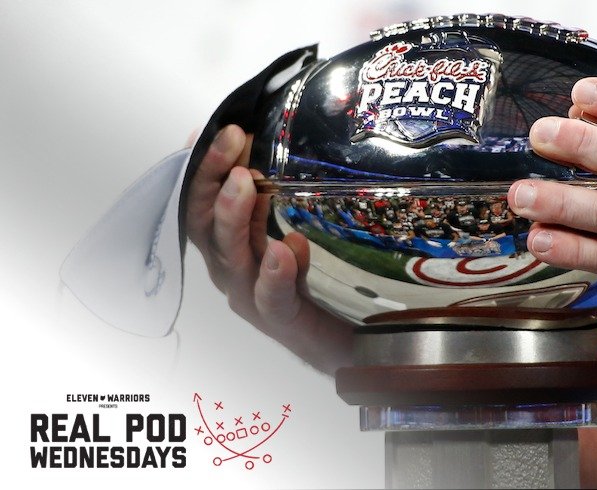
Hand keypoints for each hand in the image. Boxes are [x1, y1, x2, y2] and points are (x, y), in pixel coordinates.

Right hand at [185, 125, 352, 374]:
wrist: (336, 343)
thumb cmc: (303, 284)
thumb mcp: (285, 230)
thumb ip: (270, 201)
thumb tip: (262, 151)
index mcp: (228, 243)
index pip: (202, 199)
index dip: (203, 164)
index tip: (216, 126)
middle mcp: (231, 269)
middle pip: (205, 222)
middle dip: (212, 177)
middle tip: (231, 139)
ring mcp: (251, 296)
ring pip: (231, 257)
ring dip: (234, 216)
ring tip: (244, 183)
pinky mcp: (281, 320)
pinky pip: (272, 297)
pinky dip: (276, 273)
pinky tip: (285, 249)